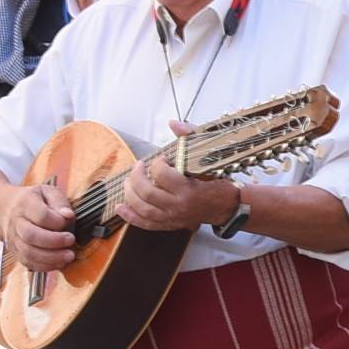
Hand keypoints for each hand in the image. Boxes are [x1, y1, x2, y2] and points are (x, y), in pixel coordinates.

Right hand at [3, 181, 78, 271]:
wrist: (6, 209)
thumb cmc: (33, 200)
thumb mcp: (47, 192)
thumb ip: (59, 202)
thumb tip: (68, 215)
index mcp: (25, 204)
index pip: (41, 215)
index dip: (56, 221)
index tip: (68, 221)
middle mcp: (16, 222)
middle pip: (32, 235)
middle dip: (54, 241)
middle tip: (71, 240)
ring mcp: (14, 239)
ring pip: (29, 252)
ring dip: (51, 257)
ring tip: (69, 255)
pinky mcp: (15, 252)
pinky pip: (28, 263)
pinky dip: (45, 266)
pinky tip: (59, 263)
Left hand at [117, 124, 243, 231]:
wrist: (227, 207)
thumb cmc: (218, 183)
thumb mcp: (209, 158)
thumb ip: (191, 138)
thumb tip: (173, 124)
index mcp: (189, 189)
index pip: (162, 175)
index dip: (156, 164)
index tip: (161, 159)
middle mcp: (179, 206)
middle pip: (147, 193)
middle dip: (137, 177)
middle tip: (138, 167)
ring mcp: (173, 218)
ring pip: (142, 208)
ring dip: (130, 194)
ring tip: (129, 181)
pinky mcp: (169, 224)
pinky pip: (145, 223)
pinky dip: (130, 216)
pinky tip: (120, 207)